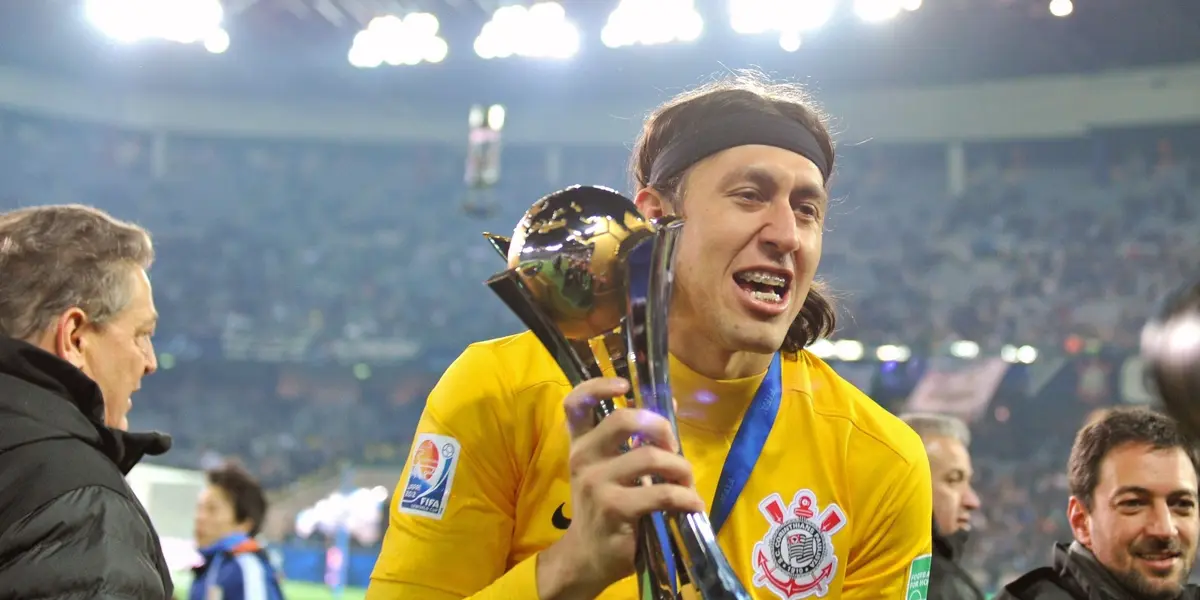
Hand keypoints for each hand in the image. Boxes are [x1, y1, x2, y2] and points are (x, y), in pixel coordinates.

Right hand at [536, 377, 705, 598]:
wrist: (588, 556)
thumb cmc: (606, 508)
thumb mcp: (609, 471)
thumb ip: (631, 442)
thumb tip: (670, 407)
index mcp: (581, 445)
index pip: (575, 403)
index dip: (598, 386)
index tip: (624, 385)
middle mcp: (583, 458)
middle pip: (623, 420)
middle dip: (661, 427)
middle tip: (673, 447)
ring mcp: (596, 483)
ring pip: (650, 456)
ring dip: (680, 468)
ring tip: (687, 483)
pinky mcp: (615, 509)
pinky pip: (662, 493)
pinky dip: (686, 497)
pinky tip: (692, 504)